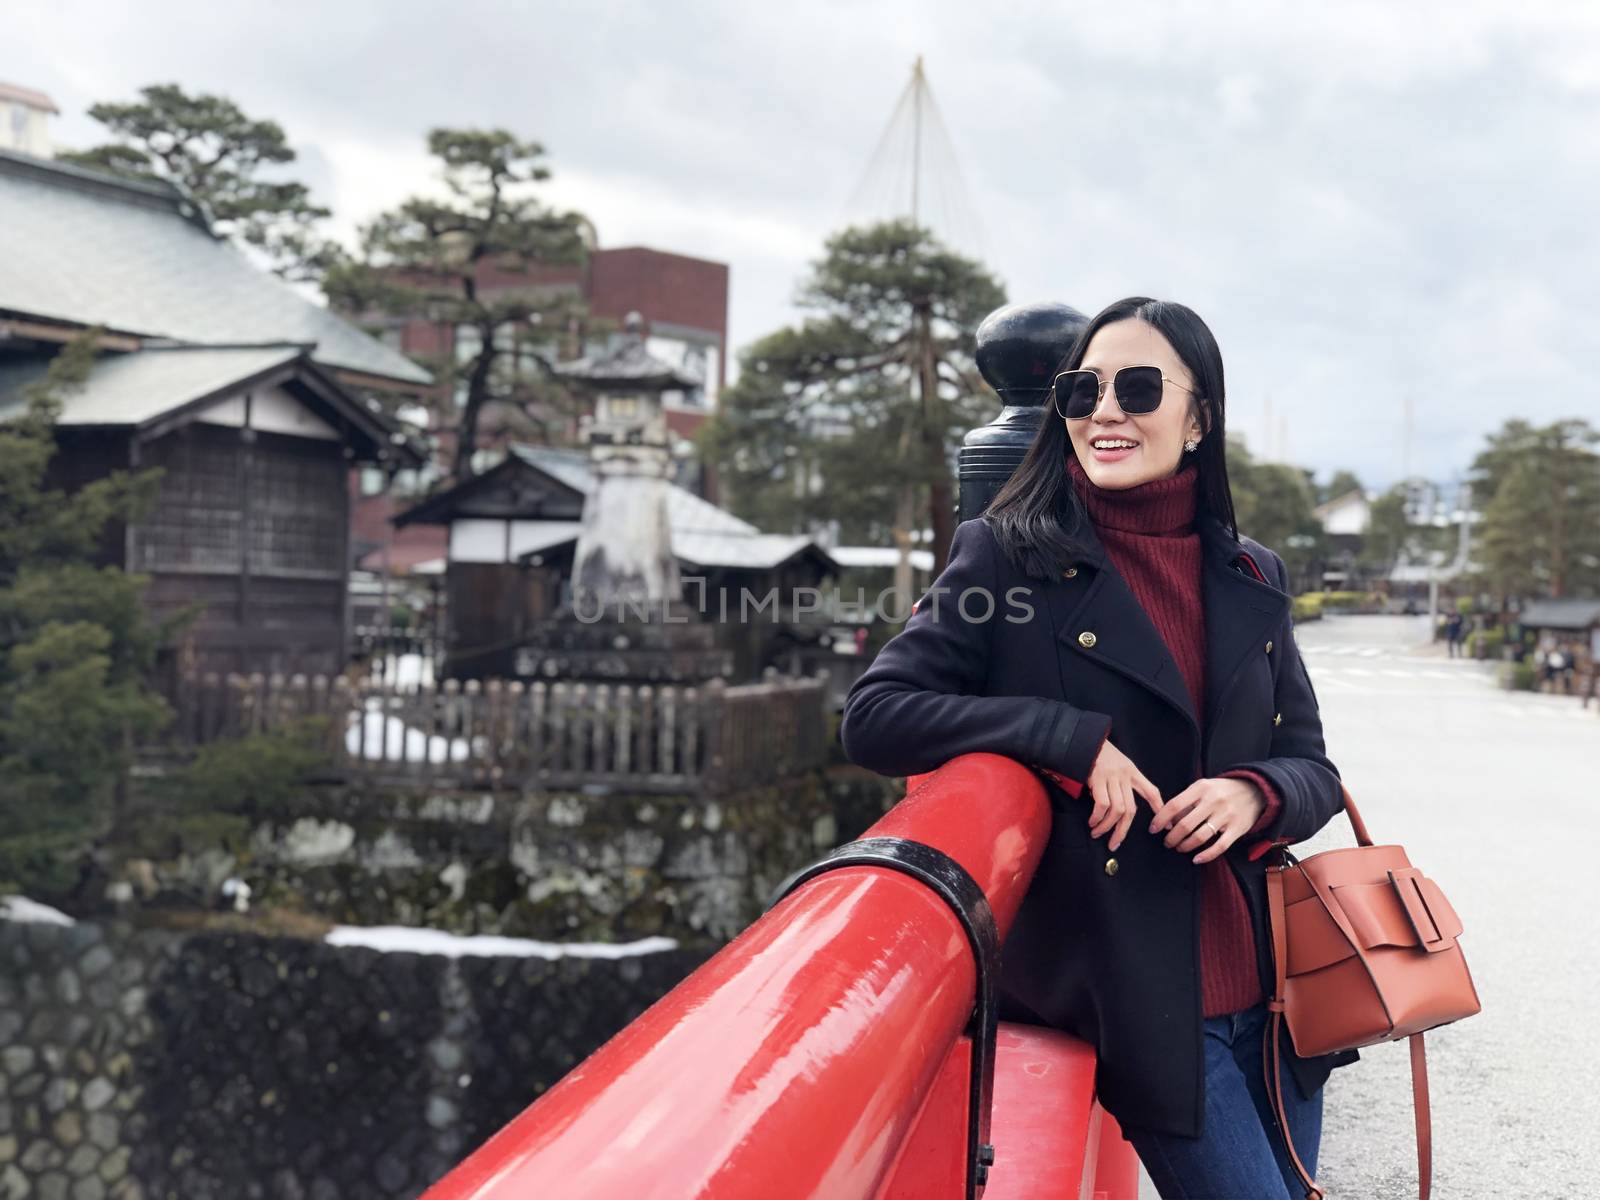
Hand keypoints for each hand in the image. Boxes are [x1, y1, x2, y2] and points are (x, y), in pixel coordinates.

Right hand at [1084, 741, 1163, 852]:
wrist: (1083, 740)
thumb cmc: (1098, 754)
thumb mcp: (1117, 764)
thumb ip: (1122, 782)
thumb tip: (1118, 809)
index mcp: (1132, 771)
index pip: (1151, 791)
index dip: (1159, 808)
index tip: (1164, 827)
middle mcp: (1125, 775)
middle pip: (1130, 809)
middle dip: (1123, 830)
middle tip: (1115, 844)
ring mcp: (1111, 777)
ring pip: (1117, 809)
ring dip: (1107, 826)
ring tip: (1098, 833)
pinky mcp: (1097, 778)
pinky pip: (1102, 804)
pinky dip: (1098, 817)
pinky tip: (1093, 822)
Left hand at [1148, 776, 1266, 864]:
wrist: (1255, 790)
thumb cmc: (1221, 790)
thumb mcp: (1203, 787)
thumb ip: (1186, 801)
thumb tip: (1167, 820)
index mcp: (1201, 788)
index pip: (1174, 805)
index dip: (1161, 819)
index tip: (1153, 829)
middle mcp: (1213, 801)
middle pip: (1185, 824)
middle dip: (1171, 837)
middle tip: (1167, 842)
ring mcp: (1226, 815)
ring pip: (1200, 837)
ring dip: (1185, 846)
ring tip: (1179, 848)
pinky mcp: (1237, 829)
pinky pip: (1219, 846)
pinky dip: (1206, 855)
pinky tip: (1196, 859)